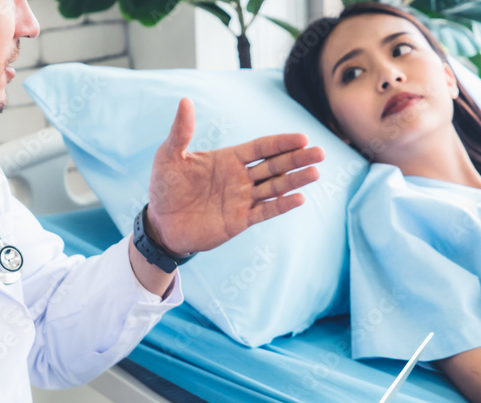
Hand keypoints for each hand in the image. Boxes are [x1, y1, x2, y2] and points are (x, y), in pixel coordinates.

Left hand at [147, 98, 324, 254]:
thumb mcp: (169, 157)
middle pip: (274, 166)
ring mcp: (241, 200)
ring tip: (315, 172)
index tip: (302, 137)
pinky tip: (299, 197)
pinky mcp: (239, 221)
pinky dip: (281, 205)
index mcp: (228, 159)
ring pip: (274, 187)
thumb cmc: (165, 188)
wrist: (161, 224)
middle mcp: (239, 178)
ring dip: (295, 180)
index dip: (281, 143)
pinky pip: (264, 212)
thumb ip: (181, 132)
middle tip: (320, 152)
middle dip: (296, 159)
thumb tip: (185, 101)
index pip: (261, 148)